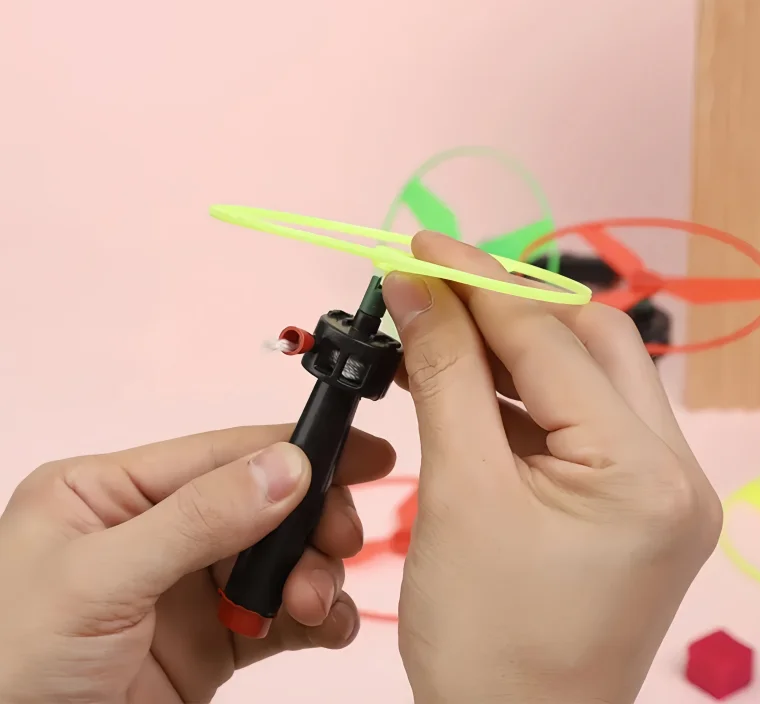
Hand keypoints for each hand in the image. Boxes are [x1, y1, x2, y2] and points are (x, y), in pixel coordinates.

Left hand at [0, 424, 394, 702]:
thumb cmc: (8, 668)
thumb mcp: (99, 581)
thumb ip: (198, 519)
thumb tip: (288, 466)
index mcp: (113, 492)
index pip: (221, 453)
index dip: (296, 447)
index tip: (366, 451)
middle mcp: (156, 530)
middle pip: (263, 503)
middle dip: (310, 519)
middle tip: (341, 540)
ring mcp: (187, 588)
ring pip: (279, 558)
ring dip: (313, 573)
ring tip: (314, 603)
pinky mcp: (213, 643)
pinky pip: (280, 616)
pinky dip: (314, 617)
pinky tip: (325, 624)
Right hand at [382, 233, 721, 703]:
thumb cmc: (486, 642)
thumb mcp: (458, 492)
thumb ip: (442, 375)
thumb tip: (416, 289)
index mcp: (643, 473)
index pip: (550, 341)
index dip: (477, 284)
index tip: (420, 248)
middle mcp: (671, 471)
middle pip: (588, 342)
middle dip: (506, 307)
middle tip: (435, 286)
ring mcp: (656, 487)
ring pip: (584, 376)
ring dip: (510, 348)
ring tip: (440, 330)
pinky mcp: (628, 501)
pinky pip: (576, 420)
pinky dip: (520, 394)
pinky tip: (466, 382)